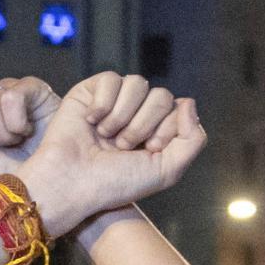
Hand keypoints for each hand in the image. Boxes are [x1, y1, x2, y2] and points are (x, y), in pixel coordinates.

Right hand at [22, 73, 206, 234]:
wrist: (71, 184)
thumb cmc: (113, 184)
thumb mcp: (166, 171)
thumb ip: (193, 140)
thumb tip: (188, 101)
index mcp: (154, 132)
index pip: (178, 109)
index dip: (166, 129)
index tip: (147, 150)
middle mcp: (136, 115)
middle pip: (161, 95)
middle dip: (143, 124)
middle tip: (122, 147)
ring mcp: (114, 102)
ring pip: (138, 83)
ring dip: (122, 116)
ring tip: (105, 137)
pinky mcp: (90, 92)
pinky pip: (112, 79)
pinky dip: (103, 104)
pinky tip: (90, 122)